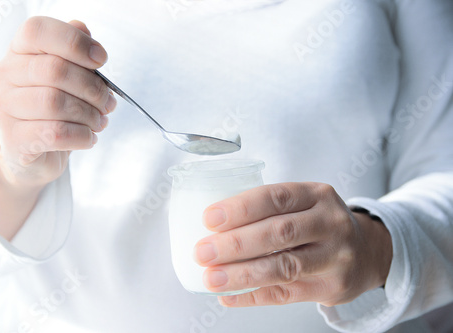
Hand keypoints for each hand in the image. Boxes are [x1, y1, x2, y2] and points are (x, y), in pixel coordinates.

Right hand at [0, 16, 115, 186]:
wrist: (35, 154)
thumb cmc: (55, 110)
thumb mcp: (67, 77)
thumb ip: (74, 52)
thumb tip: (84, 31)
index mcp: (18, 51)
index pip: (38, 31)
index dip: (74, 42)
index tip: (101, 60)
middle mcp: (5, 75)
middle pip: (55, 70)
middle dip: (93, 89)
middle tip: (108, 104)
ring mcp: (4, 107)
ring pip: (55, 103)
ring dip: (89, 114)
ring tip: (99, 122)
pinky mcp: (13, 139)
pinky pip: (55, 133)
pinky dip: (82, 136)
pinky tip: (89, 137)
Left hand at [194, 182, 391, 306]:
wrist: (368, 252)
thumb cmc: (320, 223)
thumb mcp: (305, 203)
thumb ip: (269, 210)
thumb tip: (212, 226)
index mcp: (317, 195)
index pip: (276, 197)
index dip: (241, 208)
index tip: (209, 218)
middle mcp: (330, 223)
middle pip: (279, 233)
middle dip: (236, 243)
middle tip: (203, 252)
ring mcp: (335, 257)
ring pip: (283, 267)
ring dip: (242, 274)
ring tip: (211, 279)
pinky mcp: (332, 287)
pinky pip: (286, 295)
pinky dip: (253, 296)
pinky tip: (228, 296)